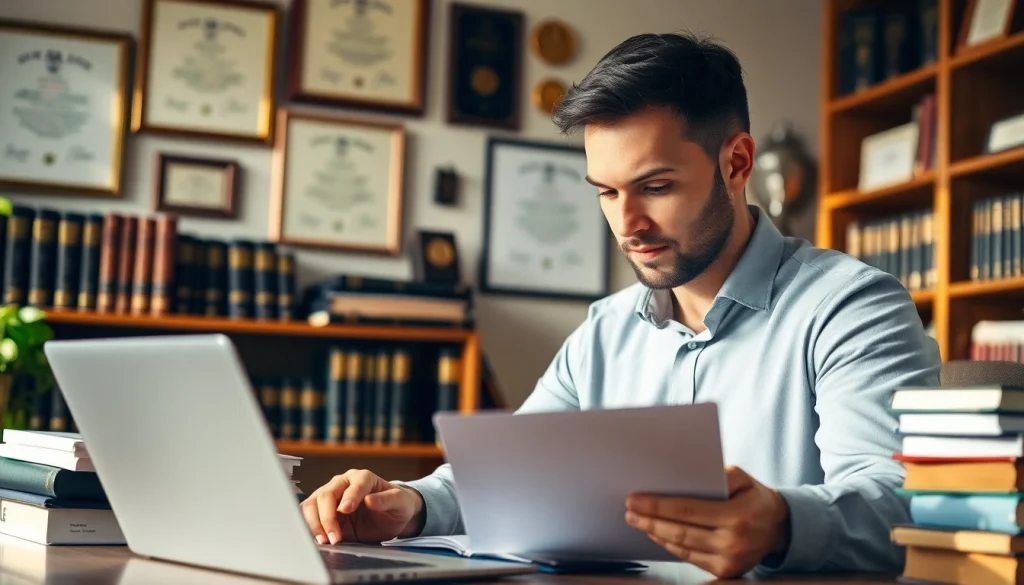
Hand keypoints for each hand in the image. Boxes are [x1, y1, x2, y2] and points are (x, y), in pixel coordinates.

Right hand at [300, 469, 424, 544]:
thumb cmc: (396, 506)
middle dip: (328, 517)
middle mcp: (343, 483)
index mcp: (363, 478)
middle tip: (334, 538)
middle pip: (326, 494)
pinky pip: (308, 516)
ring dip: (315, 524)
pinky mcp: (322, 511)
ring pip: (311, 505)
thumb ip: (387, 500)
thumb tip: (370, 500)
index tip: (345, 510)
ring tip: (325, 541)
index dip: (349, 496)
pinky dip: (309, 527)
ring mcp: (330, 497)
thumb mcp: (399, 503)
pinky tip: (318, 539)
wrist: (390, 517)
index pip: (354, 483)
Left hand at [625, 465, 789, 578]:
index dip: (657, 506)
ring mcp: (729, 561)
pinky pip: (689, 557)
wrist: (778, 527)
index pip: (688, 510)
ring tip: (637, 520)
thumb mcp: (741, 477)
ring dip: (655, 533)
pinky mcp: (725, 572)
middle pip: (680, 531)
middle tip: (629, 510)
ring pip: (682, 546)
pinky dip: (669, 545)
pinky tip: (656, 533)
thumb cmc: (754, 497)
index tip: (635, 499)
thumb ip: (716, 475)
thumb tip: (681, 475)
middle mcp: (733, 542)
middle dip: (650, 520)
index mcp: (737, 516)